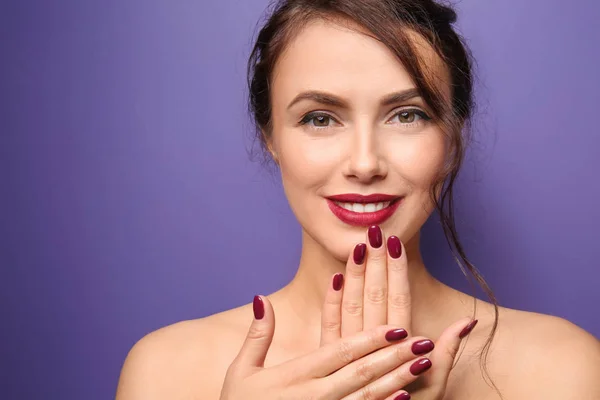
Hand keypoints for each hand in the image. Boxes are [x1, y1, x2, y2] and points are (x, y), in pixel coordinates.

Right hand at [220, 296, 436, 399]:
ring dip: (398, 379)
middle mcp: (314, 396)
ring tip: (423, 364)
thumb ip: (258, 335)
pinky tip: (406, 397)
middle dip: (394, 356)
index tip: (396, 327)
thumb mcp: (242, 371)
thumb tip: (262, 298)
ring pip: (367, 396)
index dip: (370, 339)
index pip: (340, 352)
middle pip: (361, 372)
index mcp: (295, 376)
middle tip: (423, 341)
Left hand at [320, 225, 477, 398]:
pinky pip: (329, 324)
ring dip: (353, 275)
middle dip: (374, 264)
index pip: (398, 300)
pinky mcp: (328, 358)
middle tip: (374, 233)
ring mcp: (347, 353)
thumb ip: (448, 354)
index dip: (396, 271)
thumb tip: (468, 321)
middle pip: (374, 297)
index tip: (394, 243)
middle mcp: (372, 348)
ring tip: (356, 247)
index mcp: (399, 350)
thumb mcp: (435, 385)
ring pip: (351, 306)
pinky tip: (333, 277)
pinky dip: (331, 300)